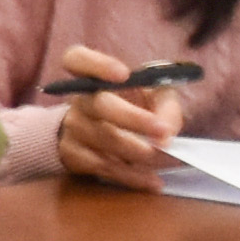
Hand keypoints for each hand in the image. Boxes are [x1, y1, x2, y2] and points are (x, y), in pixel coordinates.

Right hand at [46, 48, 182, 190]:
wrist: (97, 136)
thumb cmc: (130, 106)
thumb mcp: (152, 95)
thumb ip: (165, 105)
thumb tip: (167, 132)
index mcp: (91, 75)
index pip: (77, 59)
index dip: (97, 64)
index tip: (124, 75)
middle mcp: (77, 99)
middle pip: (99, 105)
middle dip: (134, 119)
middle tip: (163, 134)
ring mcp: (72, 129)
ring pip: (103, 140)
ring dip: (137, 153)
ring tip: (164, 160)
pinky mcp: (73, 156)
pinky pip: (102, 167)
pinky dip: (131, 176)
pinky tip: (152, 182)